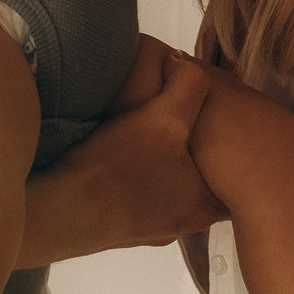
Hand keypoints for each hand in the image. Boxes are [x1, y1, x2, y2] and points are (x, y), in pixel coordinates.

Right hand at [18, 38, 225, 265]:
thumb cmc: (117, 168)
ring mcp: (148, 230)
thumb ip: (188, 84)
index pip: (234, 182)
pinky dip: (132, 179)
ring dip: (160, 167)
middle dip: (193, 156)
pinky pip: (136, 199)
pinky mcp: (117, 228)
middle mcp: (180, 224)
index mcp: (202, 204)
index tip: (224, 133)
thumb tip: (187, 64)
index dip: (232, 153)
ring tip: (147, 137)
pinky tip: (117, 157)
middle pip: (199, 183)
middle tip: (184, 127)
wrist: (59, 210)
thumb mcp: (164, 116)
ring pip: (166, 191)